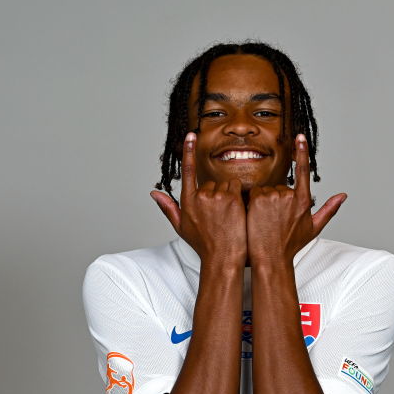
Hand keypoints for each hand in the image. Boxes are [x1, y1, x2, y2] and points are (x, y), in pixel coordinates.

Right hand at [151, 133, 247, 264]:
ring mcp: (216, 196)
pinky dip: (240, 195)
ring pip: (226, 184)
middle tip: (220, 216)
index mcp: (188, 201)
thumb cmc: (204, 245)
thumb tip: (154, 193)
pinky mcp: (231, 197)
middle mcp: (200, 196)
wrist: (223, 258)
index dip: (189, 151)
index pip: (187, 171)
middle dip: (218, 195)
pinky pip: (237, 186)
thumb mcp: (182, 227)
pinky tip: (238, 211)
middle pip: (212, 183)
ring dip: (230, 195)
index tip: (191, 135)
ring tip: (229, 216)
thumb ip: (168, 207)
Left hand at [246, 135, 346, 266]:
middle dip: (277, 199)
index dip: (302, 152)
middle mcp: (289, 195)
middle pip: (280, 187)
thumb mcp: (313, 228)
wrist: (271, 258)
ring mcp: (273, 196)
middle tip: (276, 219)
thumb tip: (343, 196)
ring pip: (267, 190)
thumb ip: (329, 209)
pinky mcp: (258, 199)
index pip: (304, 171)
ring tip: (266, 220)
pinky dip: (254, 202)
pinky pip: (255, 192)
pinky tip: (256, 216)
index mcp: (303, 201)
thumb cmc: (290, 245)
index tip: (300, 136)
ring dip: (265, 202)